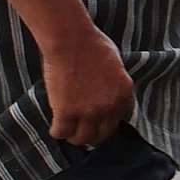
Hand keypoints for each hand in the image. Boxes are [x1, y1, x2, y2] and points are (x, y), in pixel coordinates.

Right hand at [42, 28, 133, 147]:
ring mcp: (88, 112)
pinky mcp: (66, 113)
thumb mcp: (116, 66)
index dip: (104, 125)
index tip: (97, 125)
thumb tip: (108, 94)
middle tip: (81, 132)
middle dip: (91, 136)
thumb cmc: (92, 45)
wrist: (71, 41)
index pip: (116, 122)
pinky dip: (57, 132)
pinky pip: (61, 132)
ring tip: (68, 130)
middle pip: (101, 135)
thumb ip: (114, 84)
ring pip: (81, 138)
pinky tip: (55, 127)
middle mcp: (109, 107)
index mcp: (124, 94)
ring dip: (74, 136)